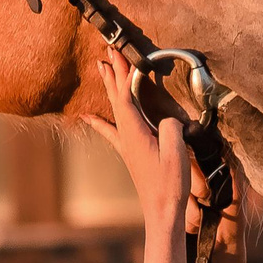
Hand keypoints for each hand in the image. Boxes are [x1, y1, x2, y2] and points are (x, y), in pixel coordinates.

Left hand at [85, 54, 190, 246]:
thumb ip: (171, 128)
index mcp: (135, 133)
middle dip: (113, 73)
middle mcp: (126, 136)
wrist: (161, 211)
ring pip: (114, 108)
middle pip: (116, 97)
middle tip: (107, 51)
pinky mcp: (130, 152)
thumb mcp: (175, 152)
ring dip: (110, 87)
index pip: (126, 95)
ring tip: (102, 68)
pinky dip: (99, 121)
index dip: (123, 73)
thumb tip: (168, 119)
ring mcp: (126, 144)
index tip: (120, 53)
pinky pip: (111, 130)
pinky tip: (86, 117)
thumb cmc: (169, 184)